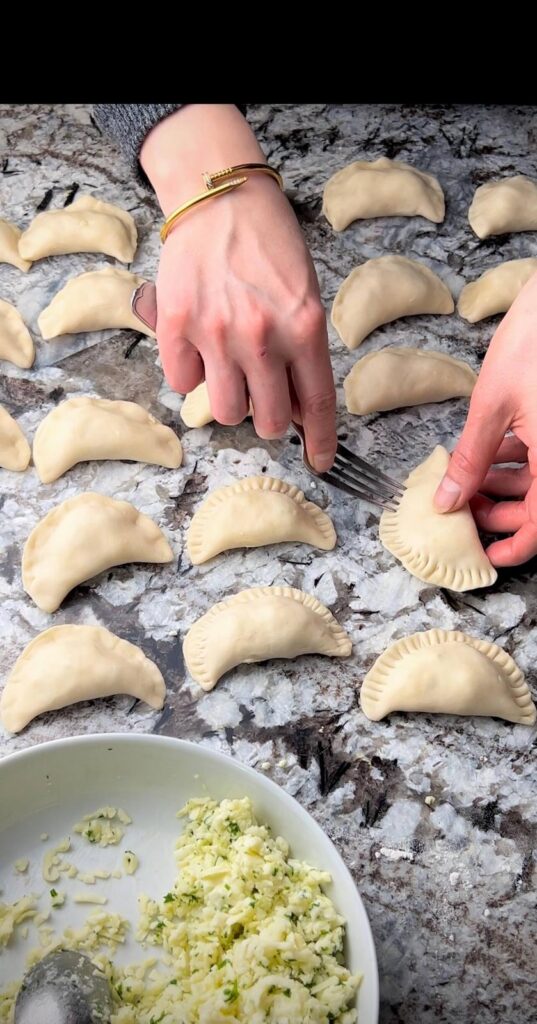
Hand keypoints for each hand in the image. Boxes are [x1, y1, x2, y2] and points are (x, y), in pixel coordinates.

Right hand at [140, 105, 336, 472]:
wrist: (220, 197)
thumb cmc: (269, 243)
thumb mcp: (305, 294)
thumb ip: (302, 351)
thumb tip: (292, 407)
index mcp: (304, 327)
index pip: (315, 404)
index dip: (319, 441)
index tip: (320, 461)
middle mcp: (262, 337)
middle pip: (266, 420)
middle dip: (267, 416)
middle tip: (262, 394)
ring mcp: (216, 333)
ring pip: (224, 410)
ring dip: (229, 397)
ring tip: (228, 367)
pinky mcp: (176, 326)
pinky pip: (182, 381)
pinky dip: (191, 372)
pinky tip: (199, 344)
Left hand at [434, 272, 536, 565]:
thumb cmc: (535, 342)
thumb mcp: (493, 406)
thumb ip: (472, 460)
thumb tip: (448, 500)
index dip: (515, 547)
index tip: (487, 554)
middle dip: (504, 513)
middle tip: (465, 506)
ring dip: (510, 486)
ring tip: (472, 477)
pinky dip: (523, 459)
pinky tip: (495, 450)